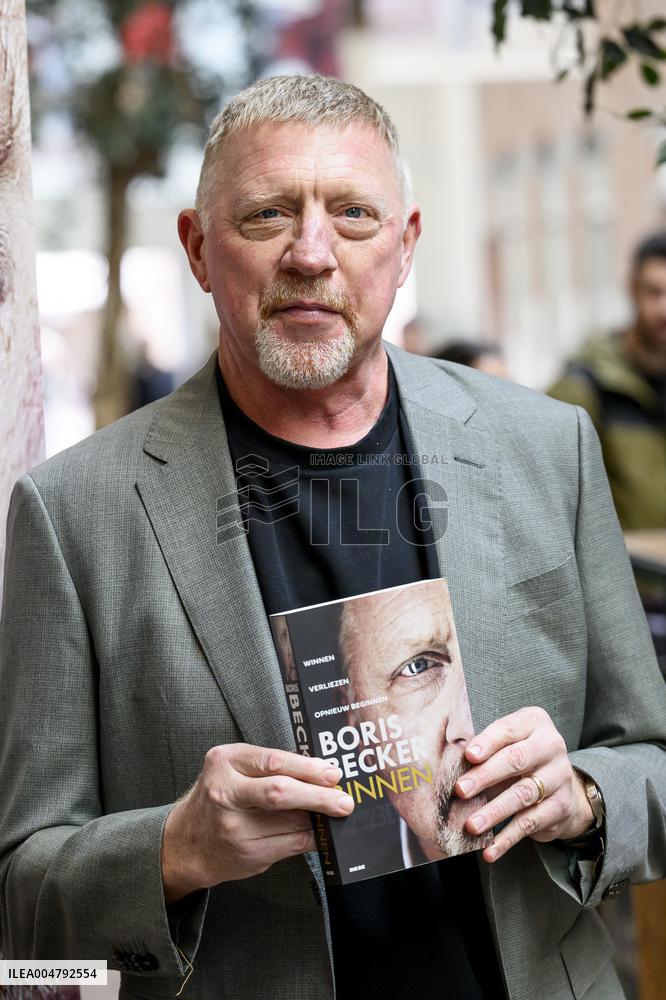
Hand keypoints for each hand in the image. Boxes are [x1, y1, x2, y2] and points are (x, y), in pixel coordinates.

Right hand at [161, 743, 352, 902]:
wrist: (185, 843)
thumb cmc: (218, 797)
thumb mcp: (232, 769)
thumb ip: (268, 766)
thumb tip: (319, 772)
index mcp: (224, 762)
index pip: (273, 761)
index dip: (307, 768)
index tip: (332, 773)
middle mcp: (225, 793)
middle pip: (281, 792)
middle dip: (319, 796)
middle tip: (343, 799)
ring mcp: (234, 827)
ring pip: (291, 822)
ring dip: (319, 818)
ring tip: (334, 812)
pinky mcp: (246, 854)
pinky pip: (291, 844)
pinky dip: (311, 837)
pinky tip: (320, 832)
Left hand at [454, 707, 593, 862]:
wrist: (564, 785)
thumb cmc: (522, 757)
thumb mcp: (508, 742)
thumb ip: (486, 746)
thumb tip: (450, 763)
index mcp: (534, 722)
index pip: (508, 729)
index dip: (488, 742)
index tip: (468, 755)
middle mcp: (551, 746)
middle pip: (516, 760)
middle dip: (485, 776)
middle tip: (461, 790)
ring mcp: (559, 777)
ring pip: (523, 795)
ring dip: (494, 812)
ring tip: (471, 825)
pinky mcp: (560, 807)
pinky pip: (530, 823)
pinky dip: (507, 838)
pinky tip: (489, 850)